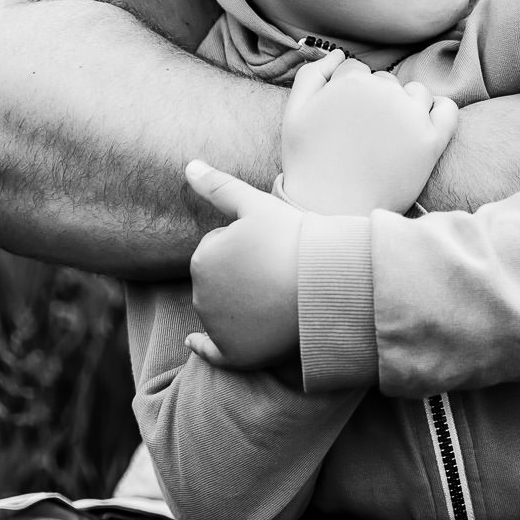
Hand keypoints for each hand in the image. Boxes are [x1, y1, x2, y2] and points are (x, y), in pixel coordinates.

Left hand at [184, 159, 300, 369]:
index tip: (270, 246)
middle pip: (218, 280)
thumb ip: (219, 185)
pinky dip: (206, 347)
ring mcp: (218, 328)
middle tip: (275, 270)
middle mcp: (202, 296)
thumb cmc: (297, 239)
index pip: (219, 249)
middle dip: (238, 275)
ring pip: (221, 310)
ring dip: (237, 304)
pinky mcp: (235, 354)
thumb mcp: (257, 205)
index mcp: (204, 259)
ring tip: (276, 295)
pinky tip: (197, 343)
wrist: (331, 284)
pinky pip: (212, 351)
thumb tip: (188, 164)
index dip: (246, 245)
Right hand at [281, 50, 458, 214]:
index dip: (344, 94)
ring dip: (404, 106)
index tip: (340, 120)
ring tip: (385, 137)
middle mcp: (385, 94)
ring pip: (415, 93)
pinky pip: (447, 109)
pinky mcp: (432, 141)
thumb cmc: (308, 163)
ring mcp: (411, 117)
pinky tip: (421, 127)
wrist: (332, 212)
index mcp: (351, 83)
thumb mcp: (294, 113)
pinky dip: (438, 112)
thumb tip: (339, 55)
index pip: (355, 70)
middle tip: (360, 135)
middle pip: (385, 82)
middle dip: (374, 101)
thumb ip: (311, 74)